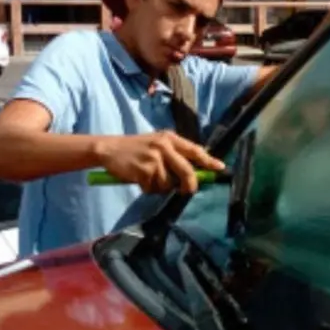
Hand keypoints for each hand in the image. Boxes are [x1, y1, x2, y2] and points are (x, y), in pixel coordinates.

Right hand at [97, 131, 224, 193]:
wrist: (109, 149)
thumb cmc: (135, 149)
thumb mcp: (156, 144)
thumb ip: (174, 154)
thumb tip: (195, 173)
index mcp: (169, 138)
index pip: (195, 150)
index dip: (208, 161)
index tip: (220, 168)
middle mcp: (163, 146)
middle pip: (187, 171)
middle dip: (189, 185)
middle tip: (186, 191)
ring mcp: (154, 158)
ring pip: (169, 184)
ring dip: (160, 187)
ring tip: (149, 179)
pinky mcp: (143, 170)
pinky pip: (154, 188)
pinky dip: (148, 189)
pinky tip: (140, 180)